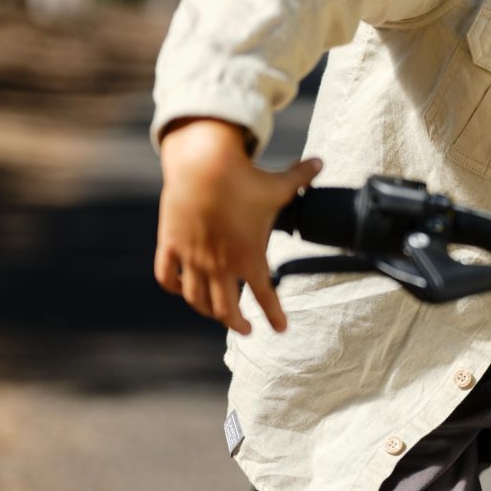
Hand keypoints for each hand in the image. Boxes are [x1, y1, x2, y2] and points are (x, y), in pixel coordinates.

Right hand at [154, 117, 320, 334]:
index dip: (275, 316)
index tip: (281, 329)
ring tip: (216, 314)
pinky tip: (182, 289)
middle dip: (238, 323)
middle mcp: (220, 264)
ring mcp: (192, 257)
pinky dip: (175, 287)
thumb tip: (321, 161)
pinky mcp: (170, 244)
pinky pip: (168, 276)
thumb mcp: (279, 184)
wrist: (204, 165)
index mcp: (249, 256)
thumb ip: (302, 178)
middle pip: (226, 309)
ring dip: (207, 311)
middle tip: (247, 329)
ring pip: (196, 299)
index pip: (266, 297)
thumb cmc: (246, 178)